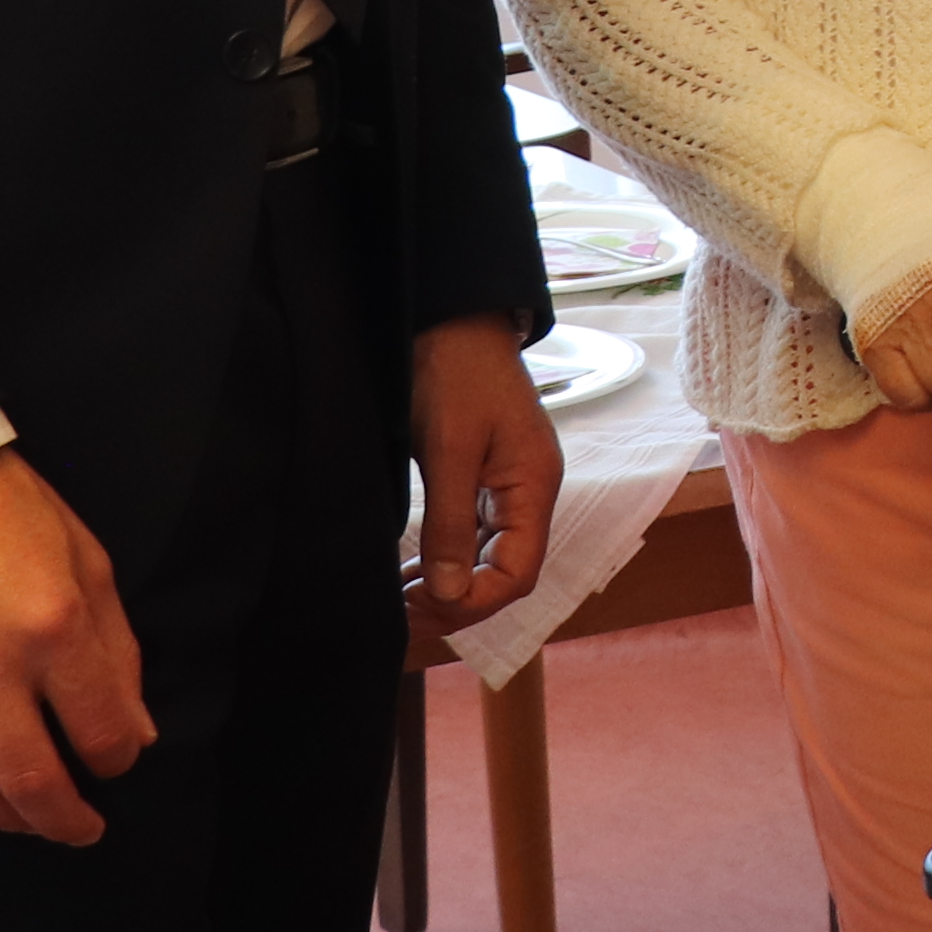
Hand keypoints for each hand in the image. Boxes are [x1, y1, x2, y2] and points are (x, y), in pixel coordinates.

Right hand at [0, 449, 148, 843]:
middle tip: (82, 830)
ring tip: (29, 820)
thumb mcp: (87, 563)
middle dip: (65, 820)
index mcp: (55, 626)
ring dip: (6, 817)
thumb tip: (135, 734)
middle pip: (32, 780)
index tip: (119, 761)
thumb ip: (116, 652)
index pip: (101, 733)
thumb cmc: (7, 512)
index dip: (117, 760)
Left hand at [406, 314, 563, 652]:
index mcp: (533, 486)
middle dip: (455, 602)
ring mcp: (509, 486)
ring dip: (448, 585)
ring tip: (399, 598)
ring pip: (489, 560)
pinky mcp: (485, 477)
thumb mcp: (447, 448)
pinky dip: (445, 560)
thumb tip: (450, 593)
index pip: (518, 574)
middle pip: (505, 574)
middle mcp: (529, 493)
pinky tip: (413, 569)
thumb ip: (451, 523)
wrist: (452, 317)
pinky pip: (475, 537)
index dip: (472, 602)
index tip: (418, 606)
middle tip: (398, 613)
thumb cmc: (454, 371)